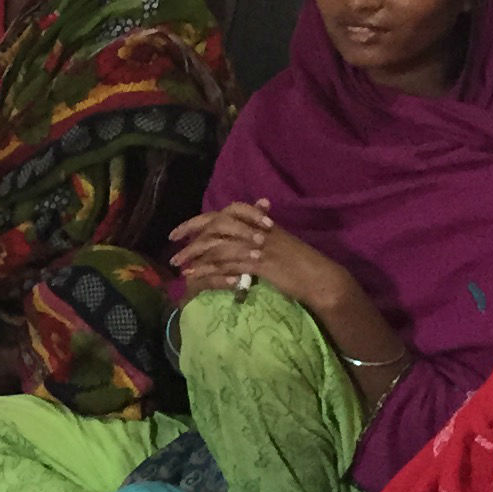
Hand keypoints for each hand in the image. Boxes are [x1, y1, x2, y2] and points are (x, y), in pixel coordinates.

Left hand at [171, 201, 345, 308]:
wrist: (320, 277)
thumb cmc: (300, 262)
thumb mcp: (279, 241)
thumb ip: (260, 231)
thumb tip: (249, 221)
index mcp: (259, 222)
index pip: (223, 214)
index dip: (198, 221)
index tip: (178, 231)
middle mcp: (256, 230)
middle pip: (216, 226)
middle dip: (190, 235)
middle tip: (172, 245)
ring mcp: (257, 246)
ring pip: (218, 246)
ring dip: (195, 255)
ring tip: (178, 265)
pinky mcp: (259, 264)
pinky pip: (228, 264)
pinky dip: (209, 269)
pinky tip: (195, 275)